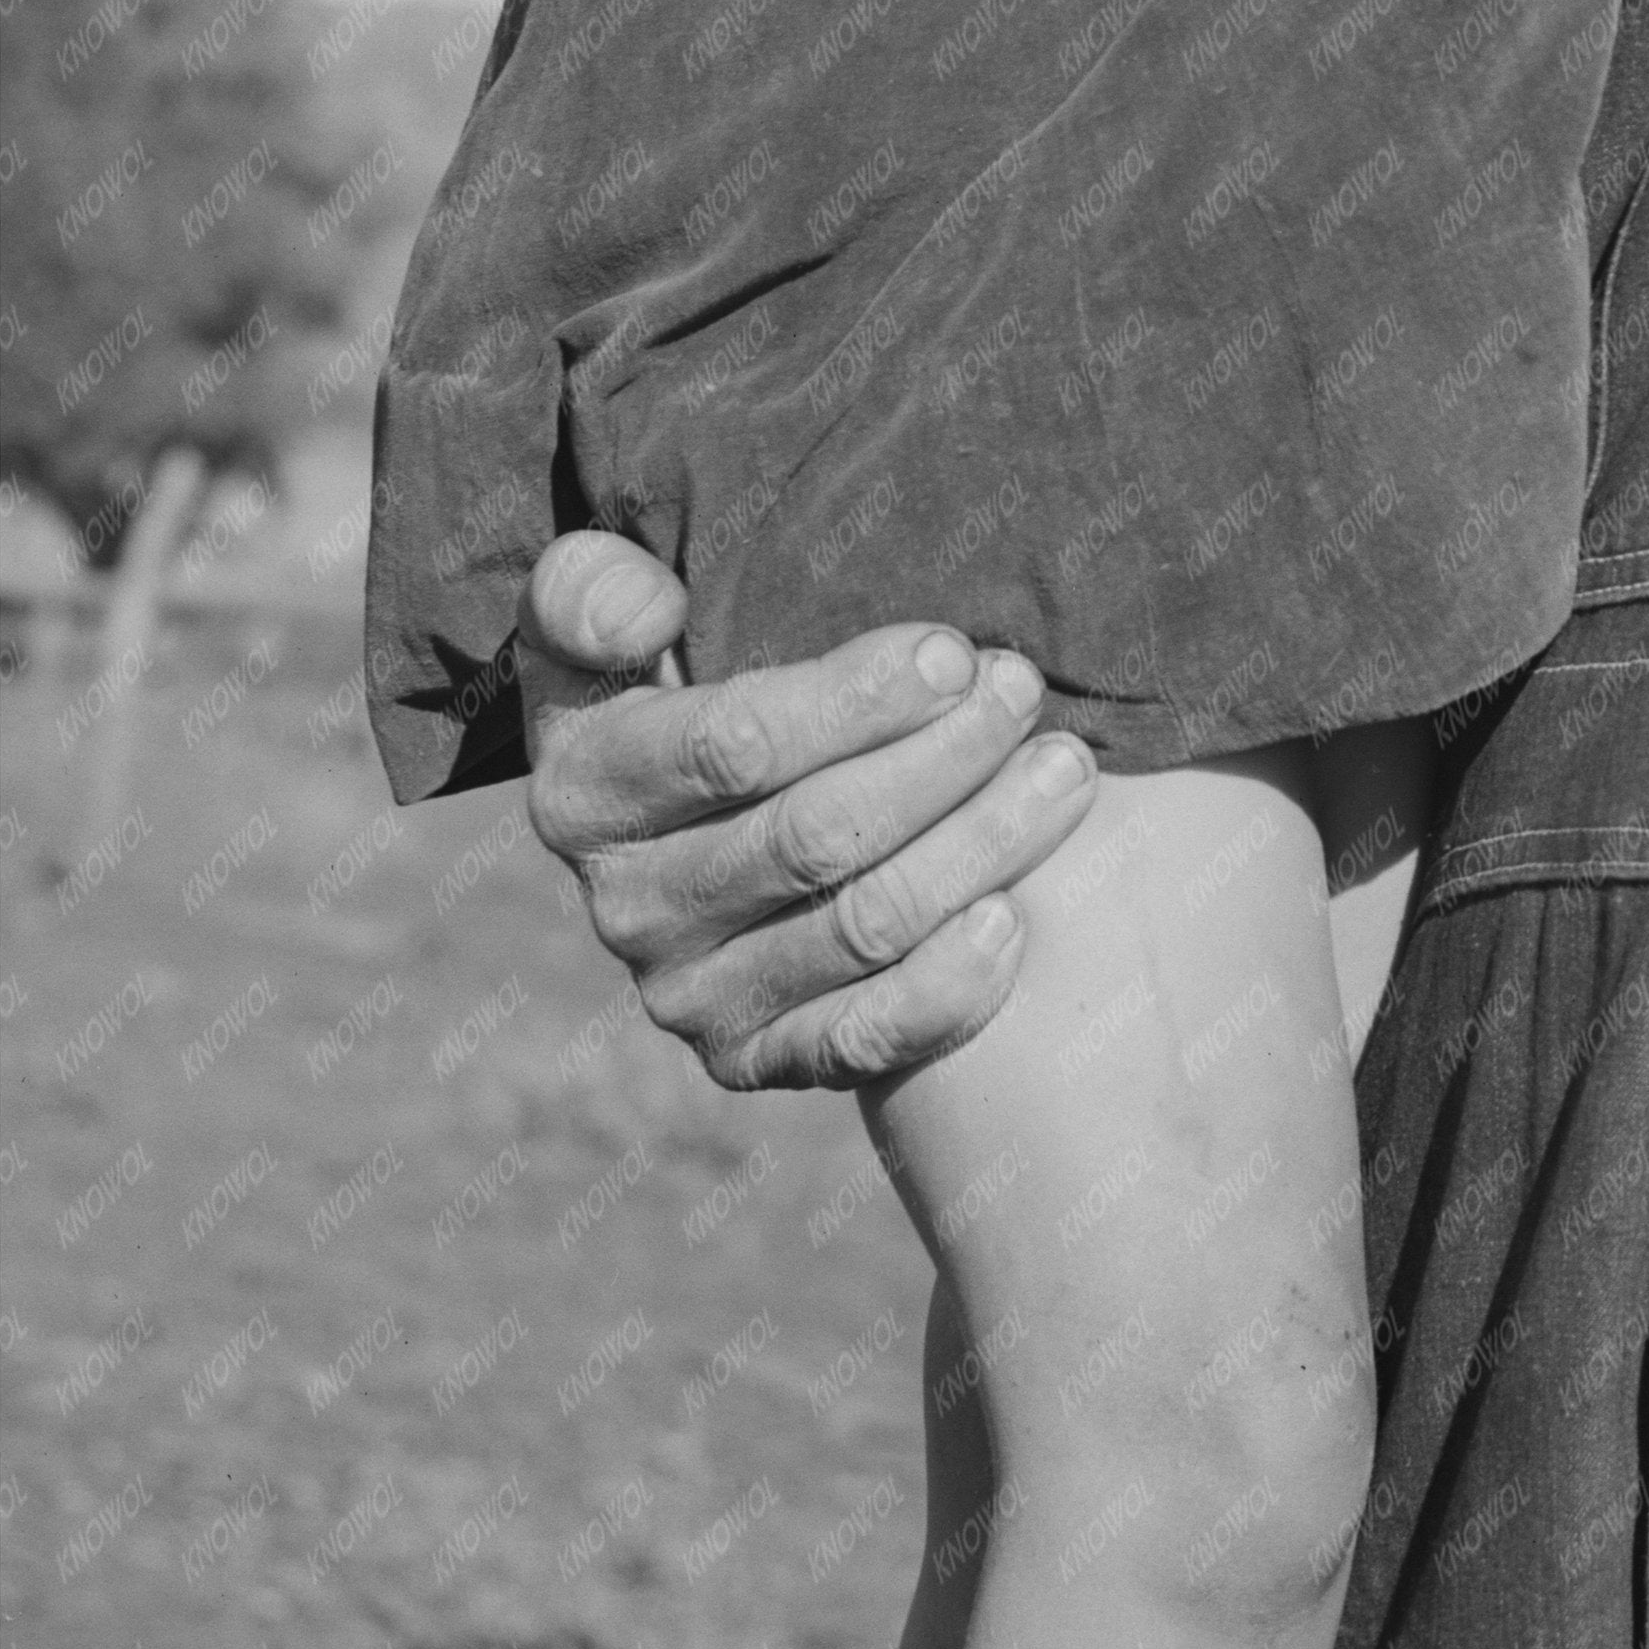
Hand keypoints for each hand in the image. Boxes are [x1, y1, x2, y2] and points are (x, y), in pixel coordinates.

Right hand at [517, 527, 1099, 1092]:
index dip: (853, 698)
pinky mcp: (754, 1059)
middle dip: (941, 758)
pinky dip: (945, 987)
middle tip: (1023, 692)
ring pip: (860, 927)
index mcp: (583, 792)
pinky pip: (862, 1040)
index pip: (731, 746)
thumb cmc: (673, 681)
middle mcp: (625, 909)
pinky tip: (1011, 918)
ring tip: (1065, 771)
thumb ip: (592, 589)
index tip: (952, 652)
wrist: (690, 818)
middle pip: (813, 838)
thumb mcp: (603, 617)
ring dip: (979, 846)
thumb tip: (643, 612)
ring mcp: (688, 996)